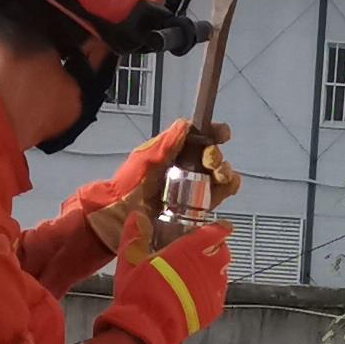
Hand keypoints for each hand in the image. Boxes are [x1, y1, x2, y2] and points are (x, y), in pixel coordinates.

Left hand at [83, 122, 239, 250]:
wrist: (118, 219)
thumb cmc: (128, 186)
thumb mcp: (146, 159)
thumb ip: (166, 143)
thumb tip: (187, 124)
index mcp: (173, 152)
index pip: (199, 137)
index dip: (213, 132)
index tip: (222, 134)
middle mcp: (185, 168)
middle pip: (213, 156)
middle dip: (216, 155)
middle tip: (209, 161)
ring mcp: (192, 189)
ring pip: (219, 175)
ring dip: (224, 172)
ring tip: (217, 176)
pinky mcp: (196, 208)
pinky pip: (218, 196)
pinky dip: (227, 190)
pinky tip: (223, 189)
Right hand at [97, 223, 229, 343]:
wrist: (145, 328)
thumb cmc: (138, 291)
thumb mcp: (130, 258)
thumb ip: (135, 233)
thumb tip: (137, 215)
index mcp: (189, 250)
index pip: (216, 232)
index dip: (219, 228)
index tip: (219, 227)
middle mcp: (207, 268)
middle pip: (223, 252)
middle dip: (215, 249)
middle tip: (201, 252)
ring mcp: (213, 290)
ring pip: (222, 273)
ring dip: (213, 270)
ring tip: (196, 274)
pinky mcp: (213, 309)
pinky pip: (218, 294)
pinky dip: (211, 290)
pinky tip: (195, 293)